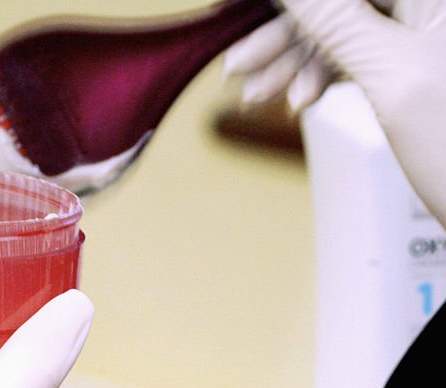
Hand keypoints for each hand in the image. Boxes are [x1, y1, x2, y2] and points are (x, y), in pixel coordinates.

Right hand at [226, 0, 445, 228]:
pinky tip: (298, 104)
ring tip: (256, 97)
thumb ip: (335, 19)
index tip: (233, 10)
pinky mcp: (424, 56)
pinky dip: (325, 77)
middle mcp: (435, 1)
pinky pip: (362, 50)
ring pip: (347, 23)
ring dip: (297, 60)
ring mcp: (431, 27)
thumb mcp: (392, 77)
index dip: (282, 0)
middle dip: (287, 32)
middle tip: (239, 70)